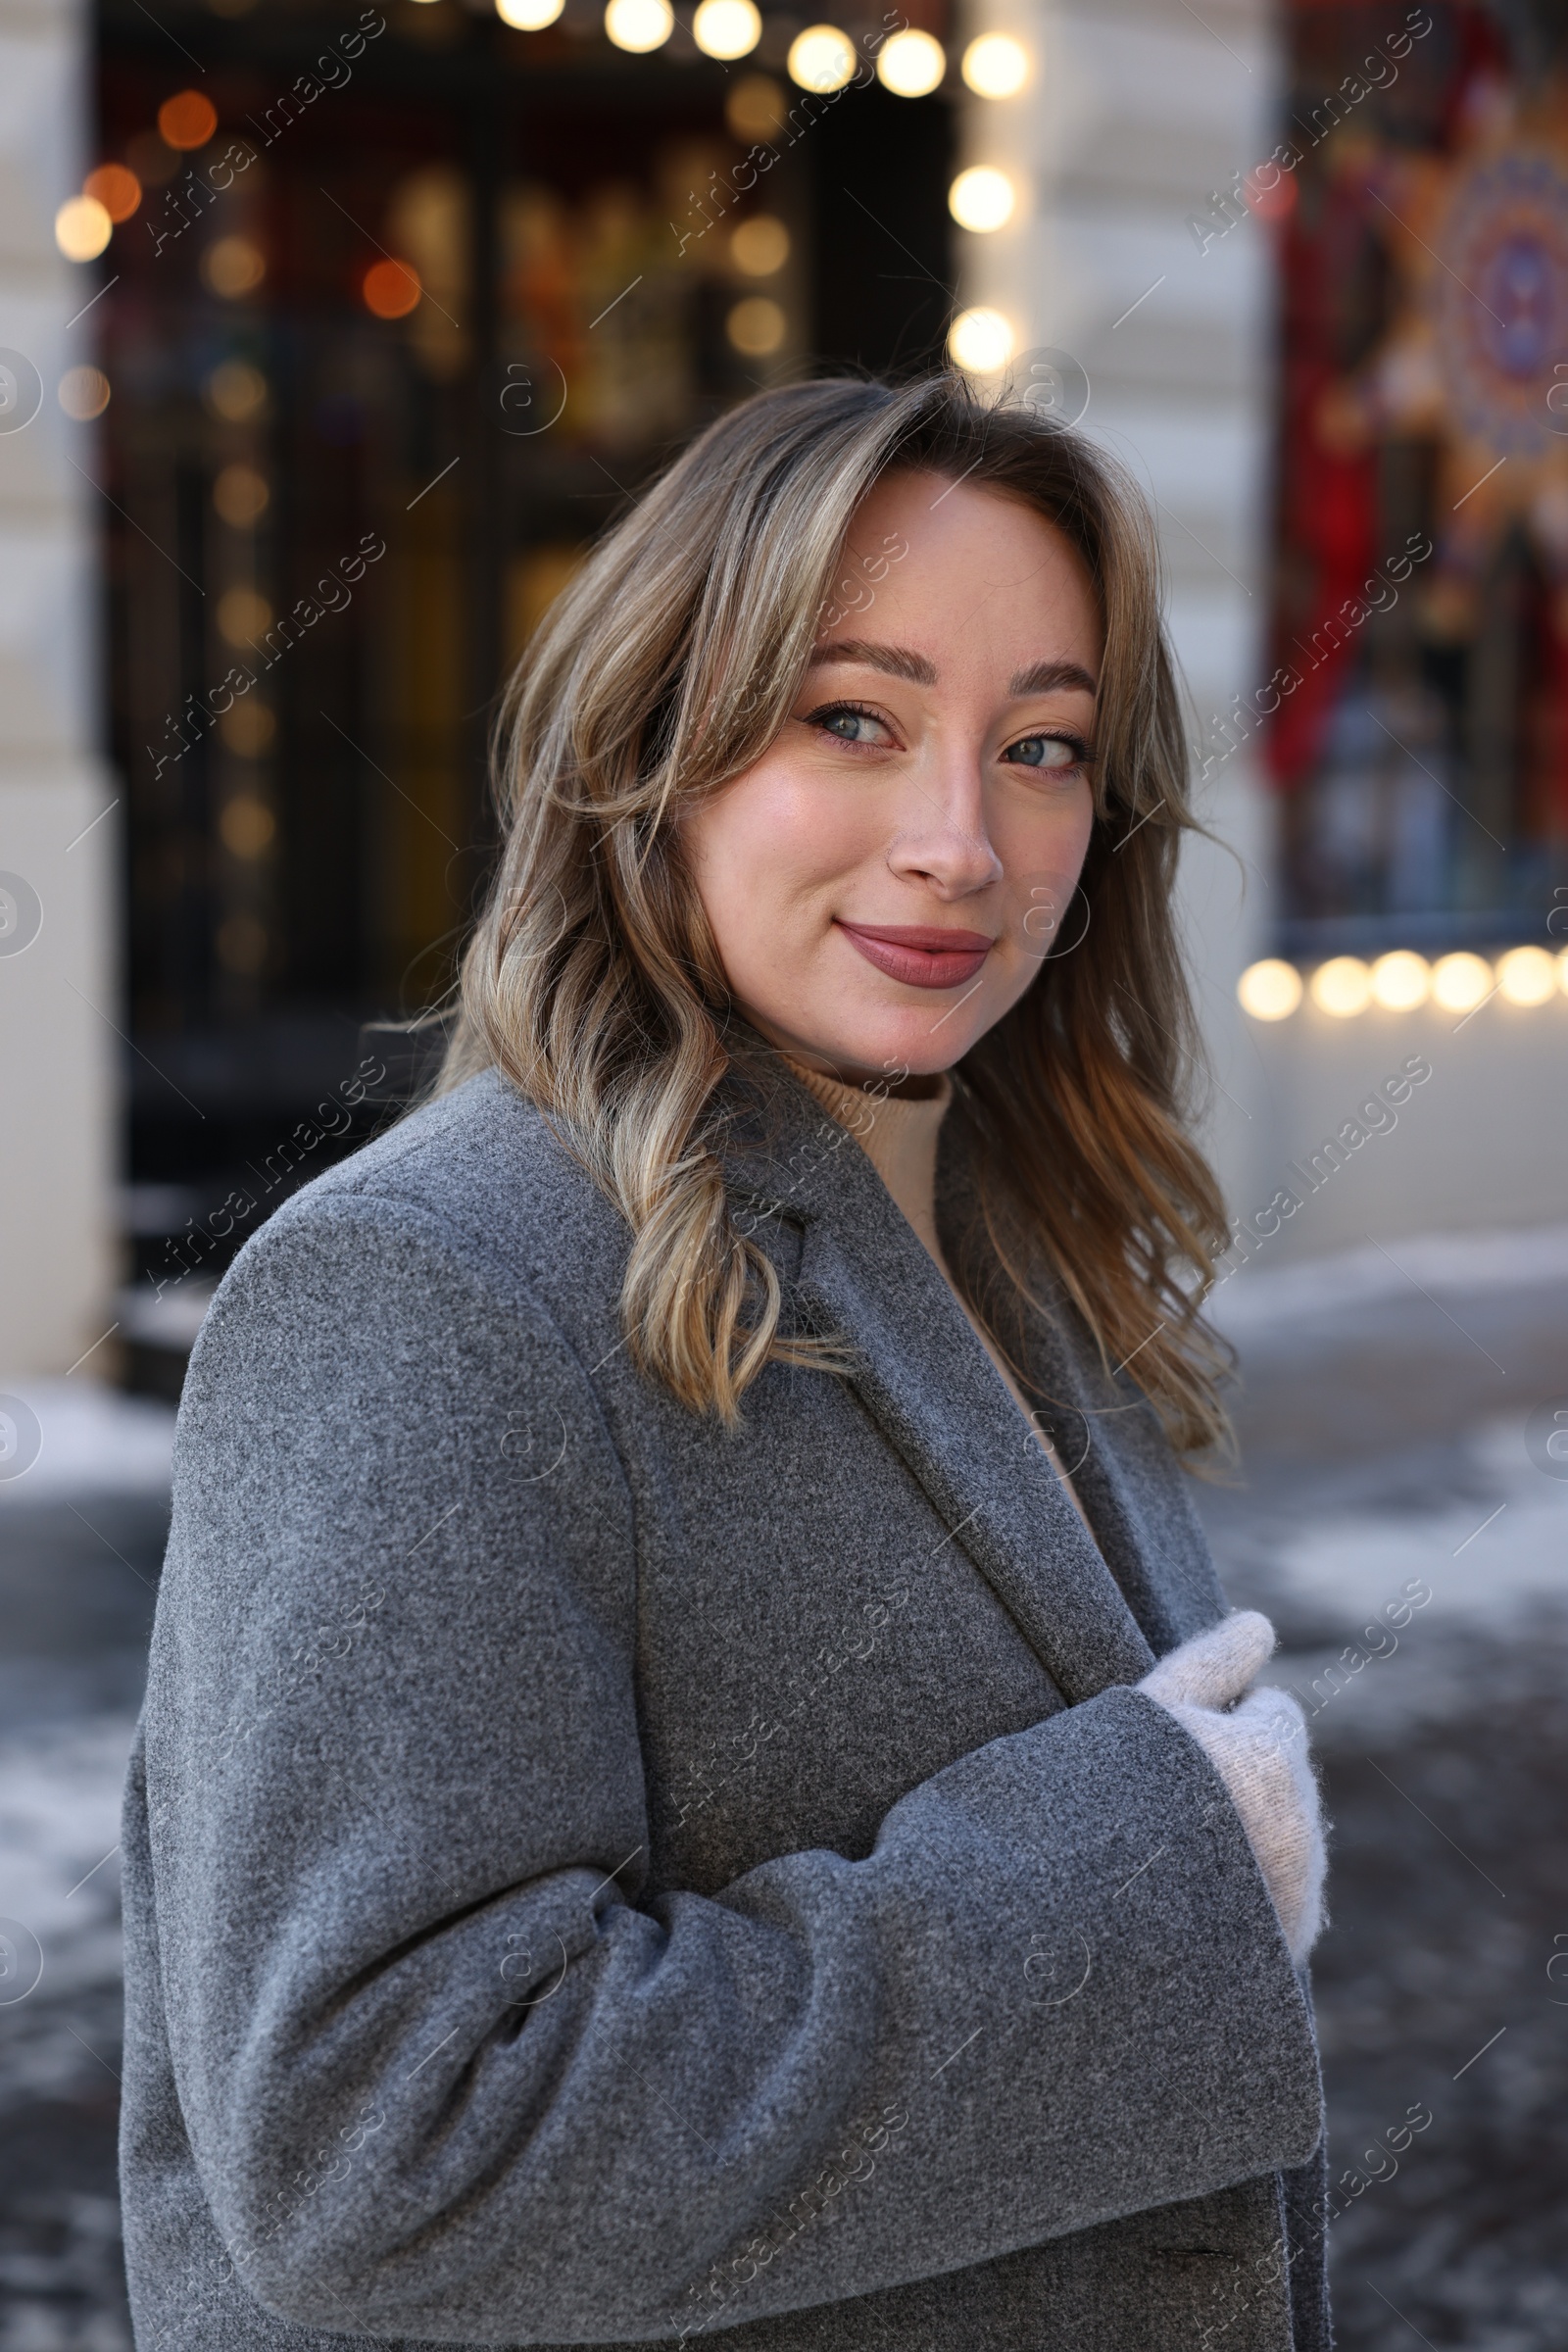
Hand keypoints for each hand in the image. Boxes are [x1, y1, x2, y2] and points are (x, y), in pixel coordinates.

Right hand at [1139, 1613, 1326, 1966]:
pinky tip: (1199, 1894)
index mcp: (1270, 1760)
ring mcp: (1302, 1887)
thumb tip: (1259, 1622)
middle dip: (1249, 1777)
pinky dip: (1261, 1890)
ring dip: (1258, 1833)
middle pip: (1289, 1774)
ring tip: (1179, 1849)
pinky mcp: (1293, 1937)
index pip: (1277, 1711)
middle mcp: (1301, 1825)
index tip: (1183, 1742)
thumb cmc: (1108, 1799)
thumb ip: (1210, 1663)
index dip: (1228, 1720)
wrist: (1088, 1929)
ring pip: (1294, 1832)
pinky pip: (1291, 1893)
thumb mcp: (1147, 1713)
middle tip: (1175, 1796)